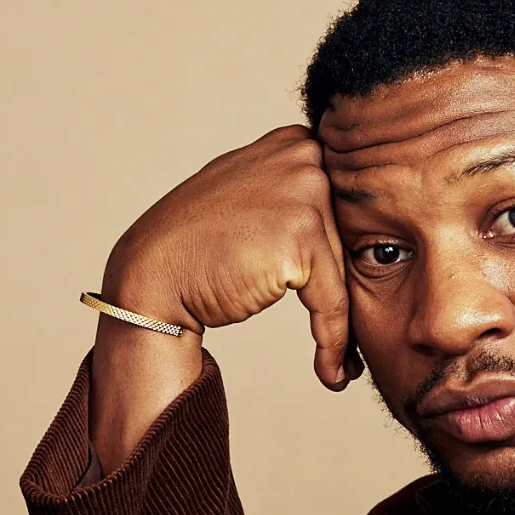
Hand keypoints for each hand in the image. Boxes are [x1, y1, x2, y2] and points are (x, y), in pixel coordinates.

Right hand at [103, 125, 356, 388]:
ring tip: (340, 365)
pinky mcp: (304, 235)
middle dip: (354, 294)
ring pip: (345, 273)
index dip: (356, 258)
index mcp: (298, 141)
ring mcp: (306, 191)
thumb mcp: (252, 194)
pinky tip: (331, 373)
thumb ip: (294, 190)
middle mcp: (306, 156)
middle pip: (351, 241)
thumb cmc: (202, 246)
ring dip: (343, 328)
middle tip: (354, 343)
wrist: (153, 276)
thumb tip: (351, 212)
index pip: (349, 209)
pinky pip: (333, 301)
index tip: (360, 299)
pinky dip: (333, 341)